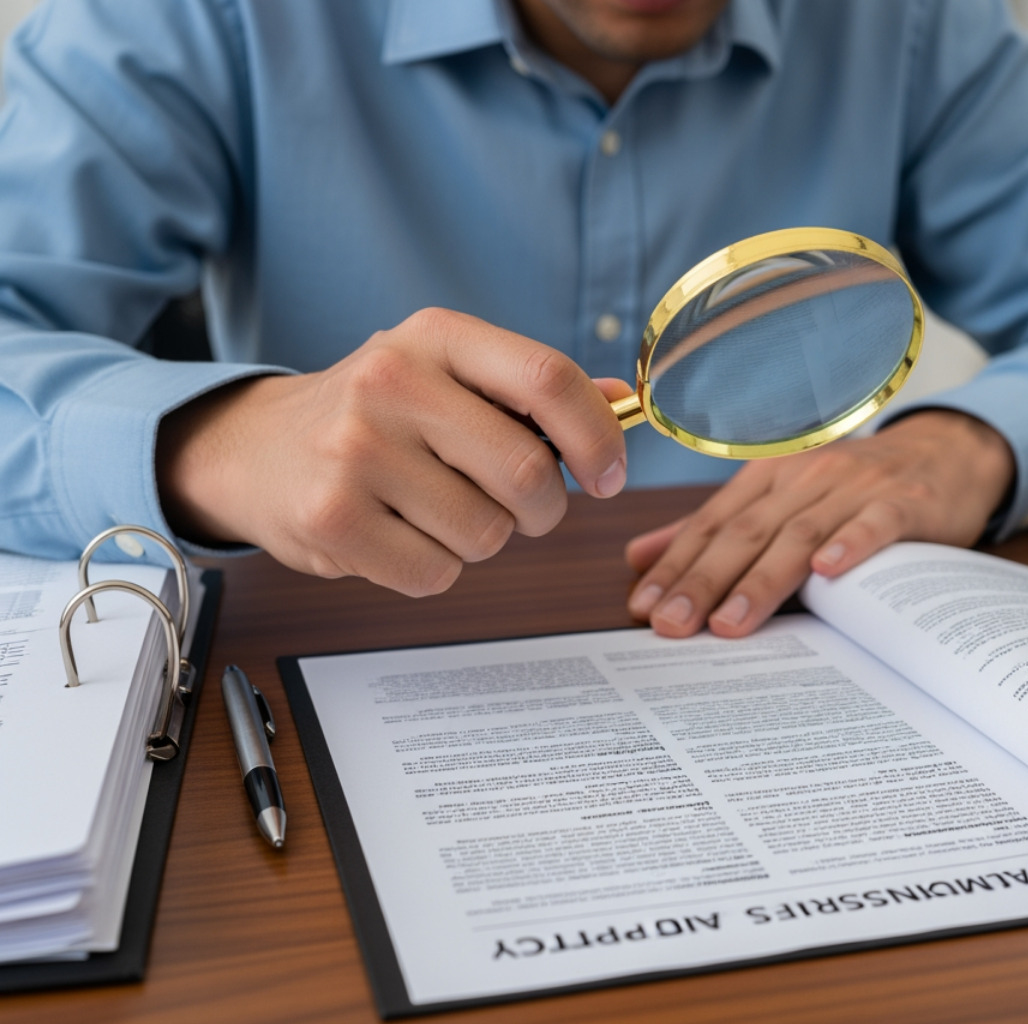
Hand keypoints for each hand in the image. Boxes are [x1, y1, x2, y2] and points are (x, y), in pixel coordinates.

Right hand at [157, 307, 629, 595]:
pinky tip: (398, 535)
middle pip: (528, 474)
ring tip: (435, 510)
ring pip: (486, 533)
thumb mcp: (450, 374)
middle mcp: (390, 381)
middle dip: (543, 511)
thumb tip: (625, 402)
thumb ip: (534, 390)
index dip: (597, 437)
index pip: (548, 378)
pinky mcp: (329, 519)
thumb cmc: (377, 414)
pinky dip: (434, 570)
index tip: (608, 477)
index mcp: (434, 335)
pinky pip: (435, 574)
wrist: (255, 449)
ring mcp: (354, 451)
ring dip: (482, 539)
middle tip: (523, 510)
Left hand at [625, 410, 1014, 636]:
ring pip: (800, 535)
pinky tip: (828, 571)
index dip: (677, 564)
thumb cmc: (855, 485)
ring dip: (762, 580)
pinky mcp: (905, 502)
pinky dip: (851, 544)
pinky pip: (874, 523)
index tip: (644, 607)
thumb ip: (713, 528)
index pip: (713, 523)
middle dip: (704, 580)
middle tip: (671, 626)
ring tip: (730, 622)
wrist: (945, 453)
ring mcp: (856, 488)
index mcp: (770, 477)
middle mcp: (806, 477)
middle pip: (747, 532)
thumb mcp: (781, 497)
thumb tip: (639, 557)